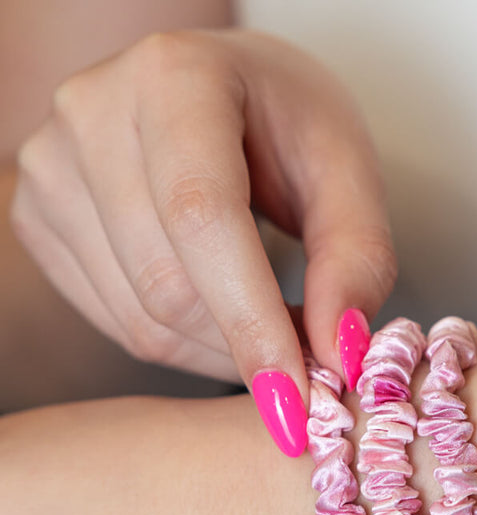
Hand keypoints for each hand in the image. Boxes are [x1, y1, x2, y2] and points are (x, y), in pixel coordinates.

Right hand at [11, 29, 395, 454]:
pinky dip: (186, 346)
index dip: (252, 320)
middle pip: (166, 281)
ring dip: (222, 355)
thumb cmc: (291, 127)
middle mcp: (92, 113)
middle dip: (248, 347)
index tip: (300, 398)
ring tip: (277, 338)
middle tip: (312, 371)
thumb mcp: (349, 177)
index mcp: (175, 77)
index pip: (202, 216)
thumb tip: (341, 357)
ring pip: (139, 317)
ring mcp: (52, 168)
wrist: (226, 98)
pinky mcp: (43, 220)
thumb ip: (355, 262)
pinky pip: (117, 321)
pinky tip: (228, 324)